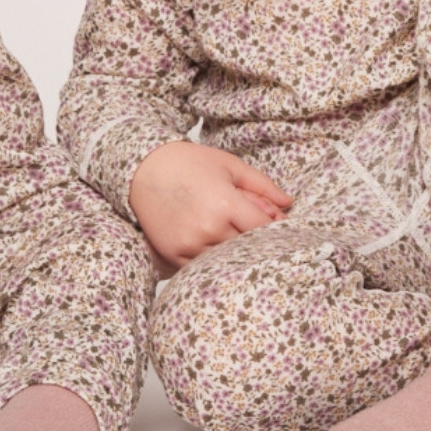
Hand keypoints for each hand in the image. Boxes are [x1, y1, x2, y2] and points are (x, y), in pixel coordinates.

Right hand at [128, 141, 293, 266]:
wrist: (143, 169)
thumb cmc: (187, 163)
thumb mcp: (229, 165)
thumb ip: (262, 186)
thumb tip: (288, 203)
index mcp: (225, 203)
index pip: (263, 229)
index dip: (273, 228)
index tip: (275, 225)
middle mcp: (208, 228)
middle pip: (247, 247)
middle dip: (254, 239)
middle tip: (249, 226)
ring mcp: (190, 244)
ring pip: (227, 260)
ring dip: (233, 251)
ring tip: (227, 231)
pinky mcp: (174, 254)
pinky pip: (203, 266)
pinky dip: (211, 258)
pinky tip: (209, 240)